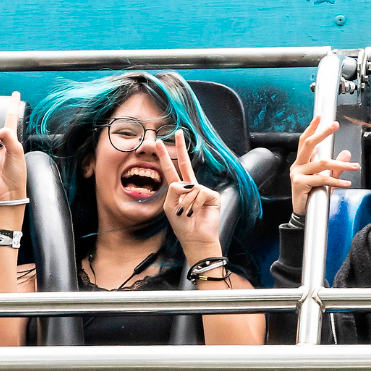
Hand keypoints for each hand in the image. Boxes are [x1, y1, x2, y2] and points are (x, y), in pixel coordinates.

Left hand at [154, 130, 221, 250]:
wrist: (196, 238)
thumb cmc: (182, 225)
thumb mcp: (170, 207)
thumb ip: (173, 191)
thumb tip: (185, 183)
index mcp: (178, 190)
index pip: (170, 169)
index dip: (164, 156)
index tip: (159, 143)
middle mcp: (190, 187)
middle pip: (184, 163)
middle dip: (180, 147)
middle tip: (178, 132)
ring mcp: (202, 190)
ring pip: (189, 187)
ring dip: (186, 202)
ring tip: (188, 213)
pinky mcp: (212, 195)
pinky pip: (199, 193)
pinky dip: (195, 203)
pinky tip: (197, 211)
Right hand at [290, 116, 358, 215]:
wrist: (304, 214)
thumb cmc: (313, 195)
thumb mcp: (327, 179)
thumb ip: (336, 167)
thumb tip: (347, 153)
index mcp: (301, 162)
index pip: (305, 141)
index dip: (312, 128)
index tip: (320, 117)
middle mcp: (297, 165)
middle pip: (309, 144)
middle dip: (322, 133)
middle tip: (334, 125)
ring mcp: (297, 174)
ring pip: (322, 164)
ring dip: (341, 165)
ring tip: (355, 167)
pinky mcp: (300, 183)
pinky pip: (322, 179)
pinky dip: (337, 182)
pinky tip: (347, 183)